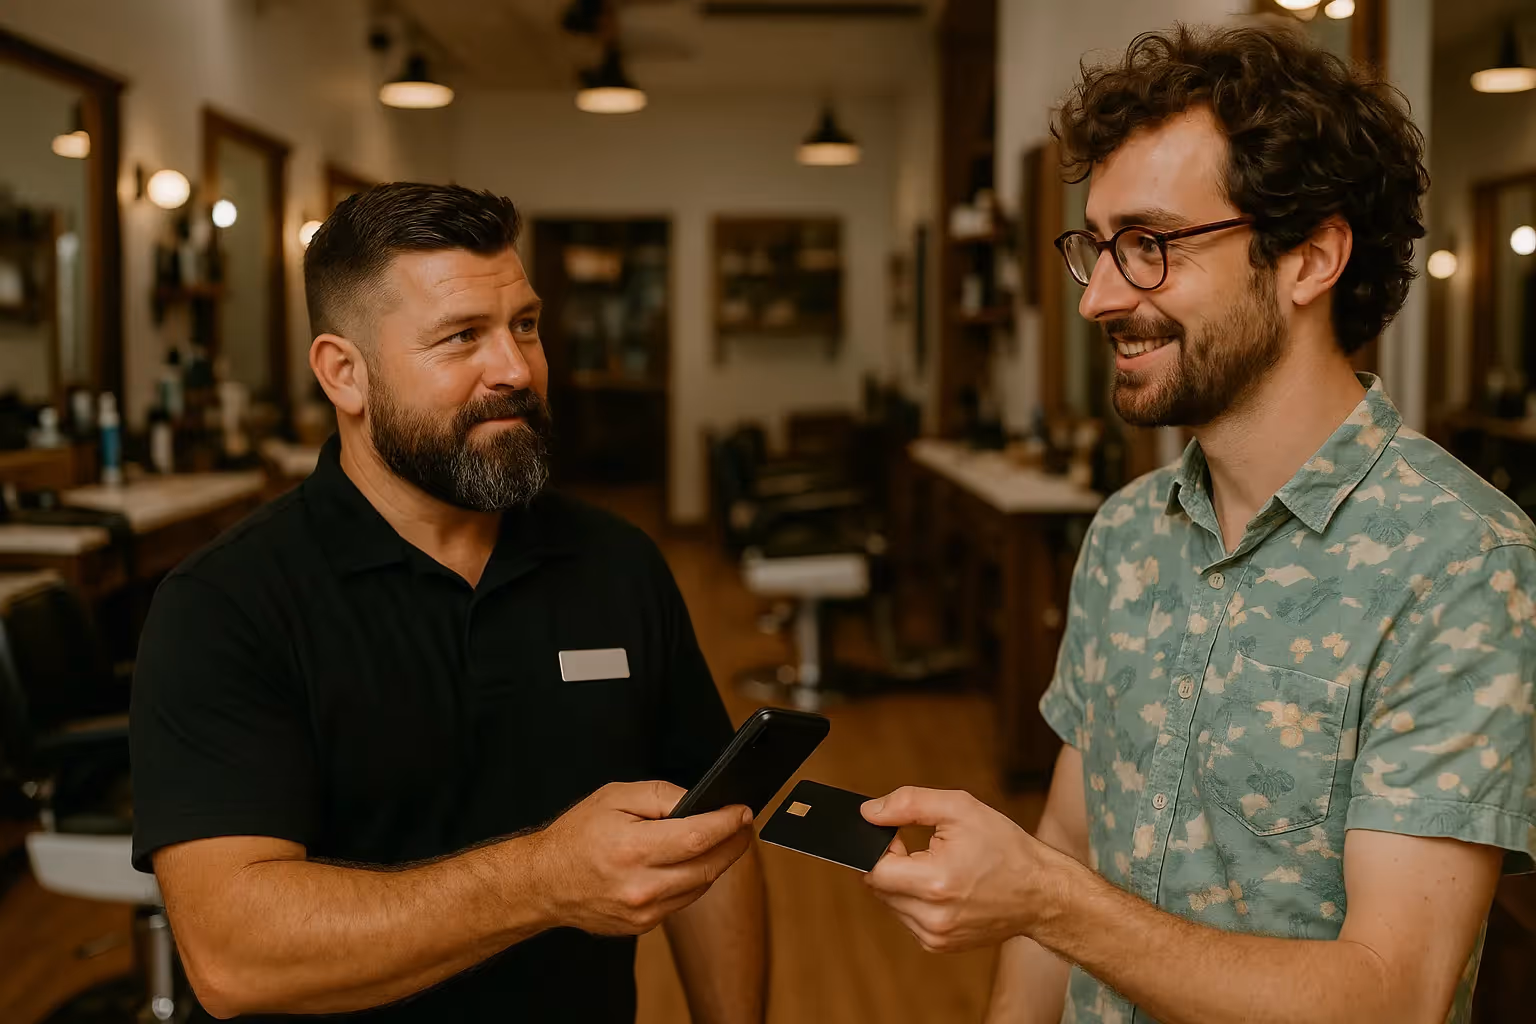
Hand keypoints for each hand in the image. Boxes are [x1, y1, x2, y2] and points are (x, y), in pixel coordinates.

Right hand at [526, 781, 754, 935]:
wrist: (545, 883)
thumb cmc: (577, 835)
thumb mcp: (614, 797)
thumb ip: (660, 795)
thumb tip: (698, 801)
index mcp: (632, 849)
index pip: (697, 837)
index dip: (728, 824)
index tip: (743, 812)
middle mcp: (640, 886)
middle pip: (708, 866)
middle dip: (735, 844)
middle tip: (744, 825)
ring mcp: (643, 912)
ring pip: (700, 886)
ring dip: (720, 862)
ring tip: (727, 839)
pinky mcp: (643, 925)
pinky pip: (684, 900)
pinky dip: (697, 879)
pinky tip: (698, 861)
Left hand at [861, 787, 1068, 952]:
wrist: (1042, 893)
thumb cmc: (1006, 849)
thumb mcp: (959, 808)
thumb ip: (908, 804)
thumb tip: (868, 813)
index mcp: (934, 882)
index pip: (873, 869)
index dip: (880, 847)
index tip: (901, 835)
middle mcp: (932, 916)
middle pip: (879, 887)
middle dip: (892, 864)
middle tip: (924, 849)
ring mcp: (935, 936)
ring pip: (890, 904)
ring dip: (902, 883)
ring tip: (938, 868)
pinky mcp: (939, 946)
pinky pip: (907, 918)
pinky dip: (915, 901)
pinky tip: (943, 888)